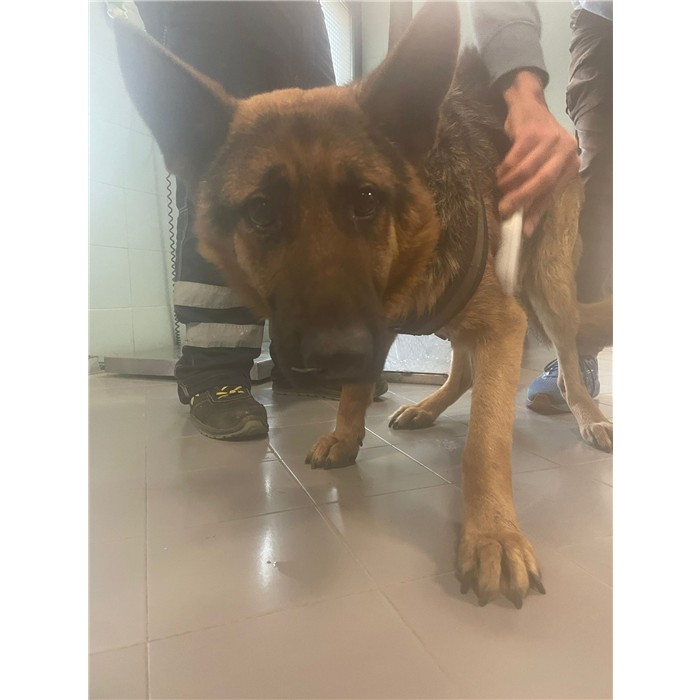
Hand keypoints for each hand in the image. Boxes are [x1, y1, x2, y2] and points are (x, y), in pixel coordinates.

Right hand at [497, 71, 579, 235]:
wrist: (528, 106)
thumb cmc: (534, 143)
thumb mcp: (541, 167)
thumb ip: (537, 195)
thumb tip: (526, 228)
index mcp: (571, 163)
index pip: (553, 192)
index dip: (538, 211)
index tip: (524, 228)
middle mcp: (566, 150)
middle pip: (543, 181)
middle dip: (522, 198)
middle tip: (504, 209)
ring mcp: (550, 139)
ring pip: (528, 170)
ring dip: (510, 183)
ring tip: (499, 188)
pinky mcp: (533, 132)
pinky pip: (516, 158)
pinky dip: (505, 169)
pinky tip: (499, 173)